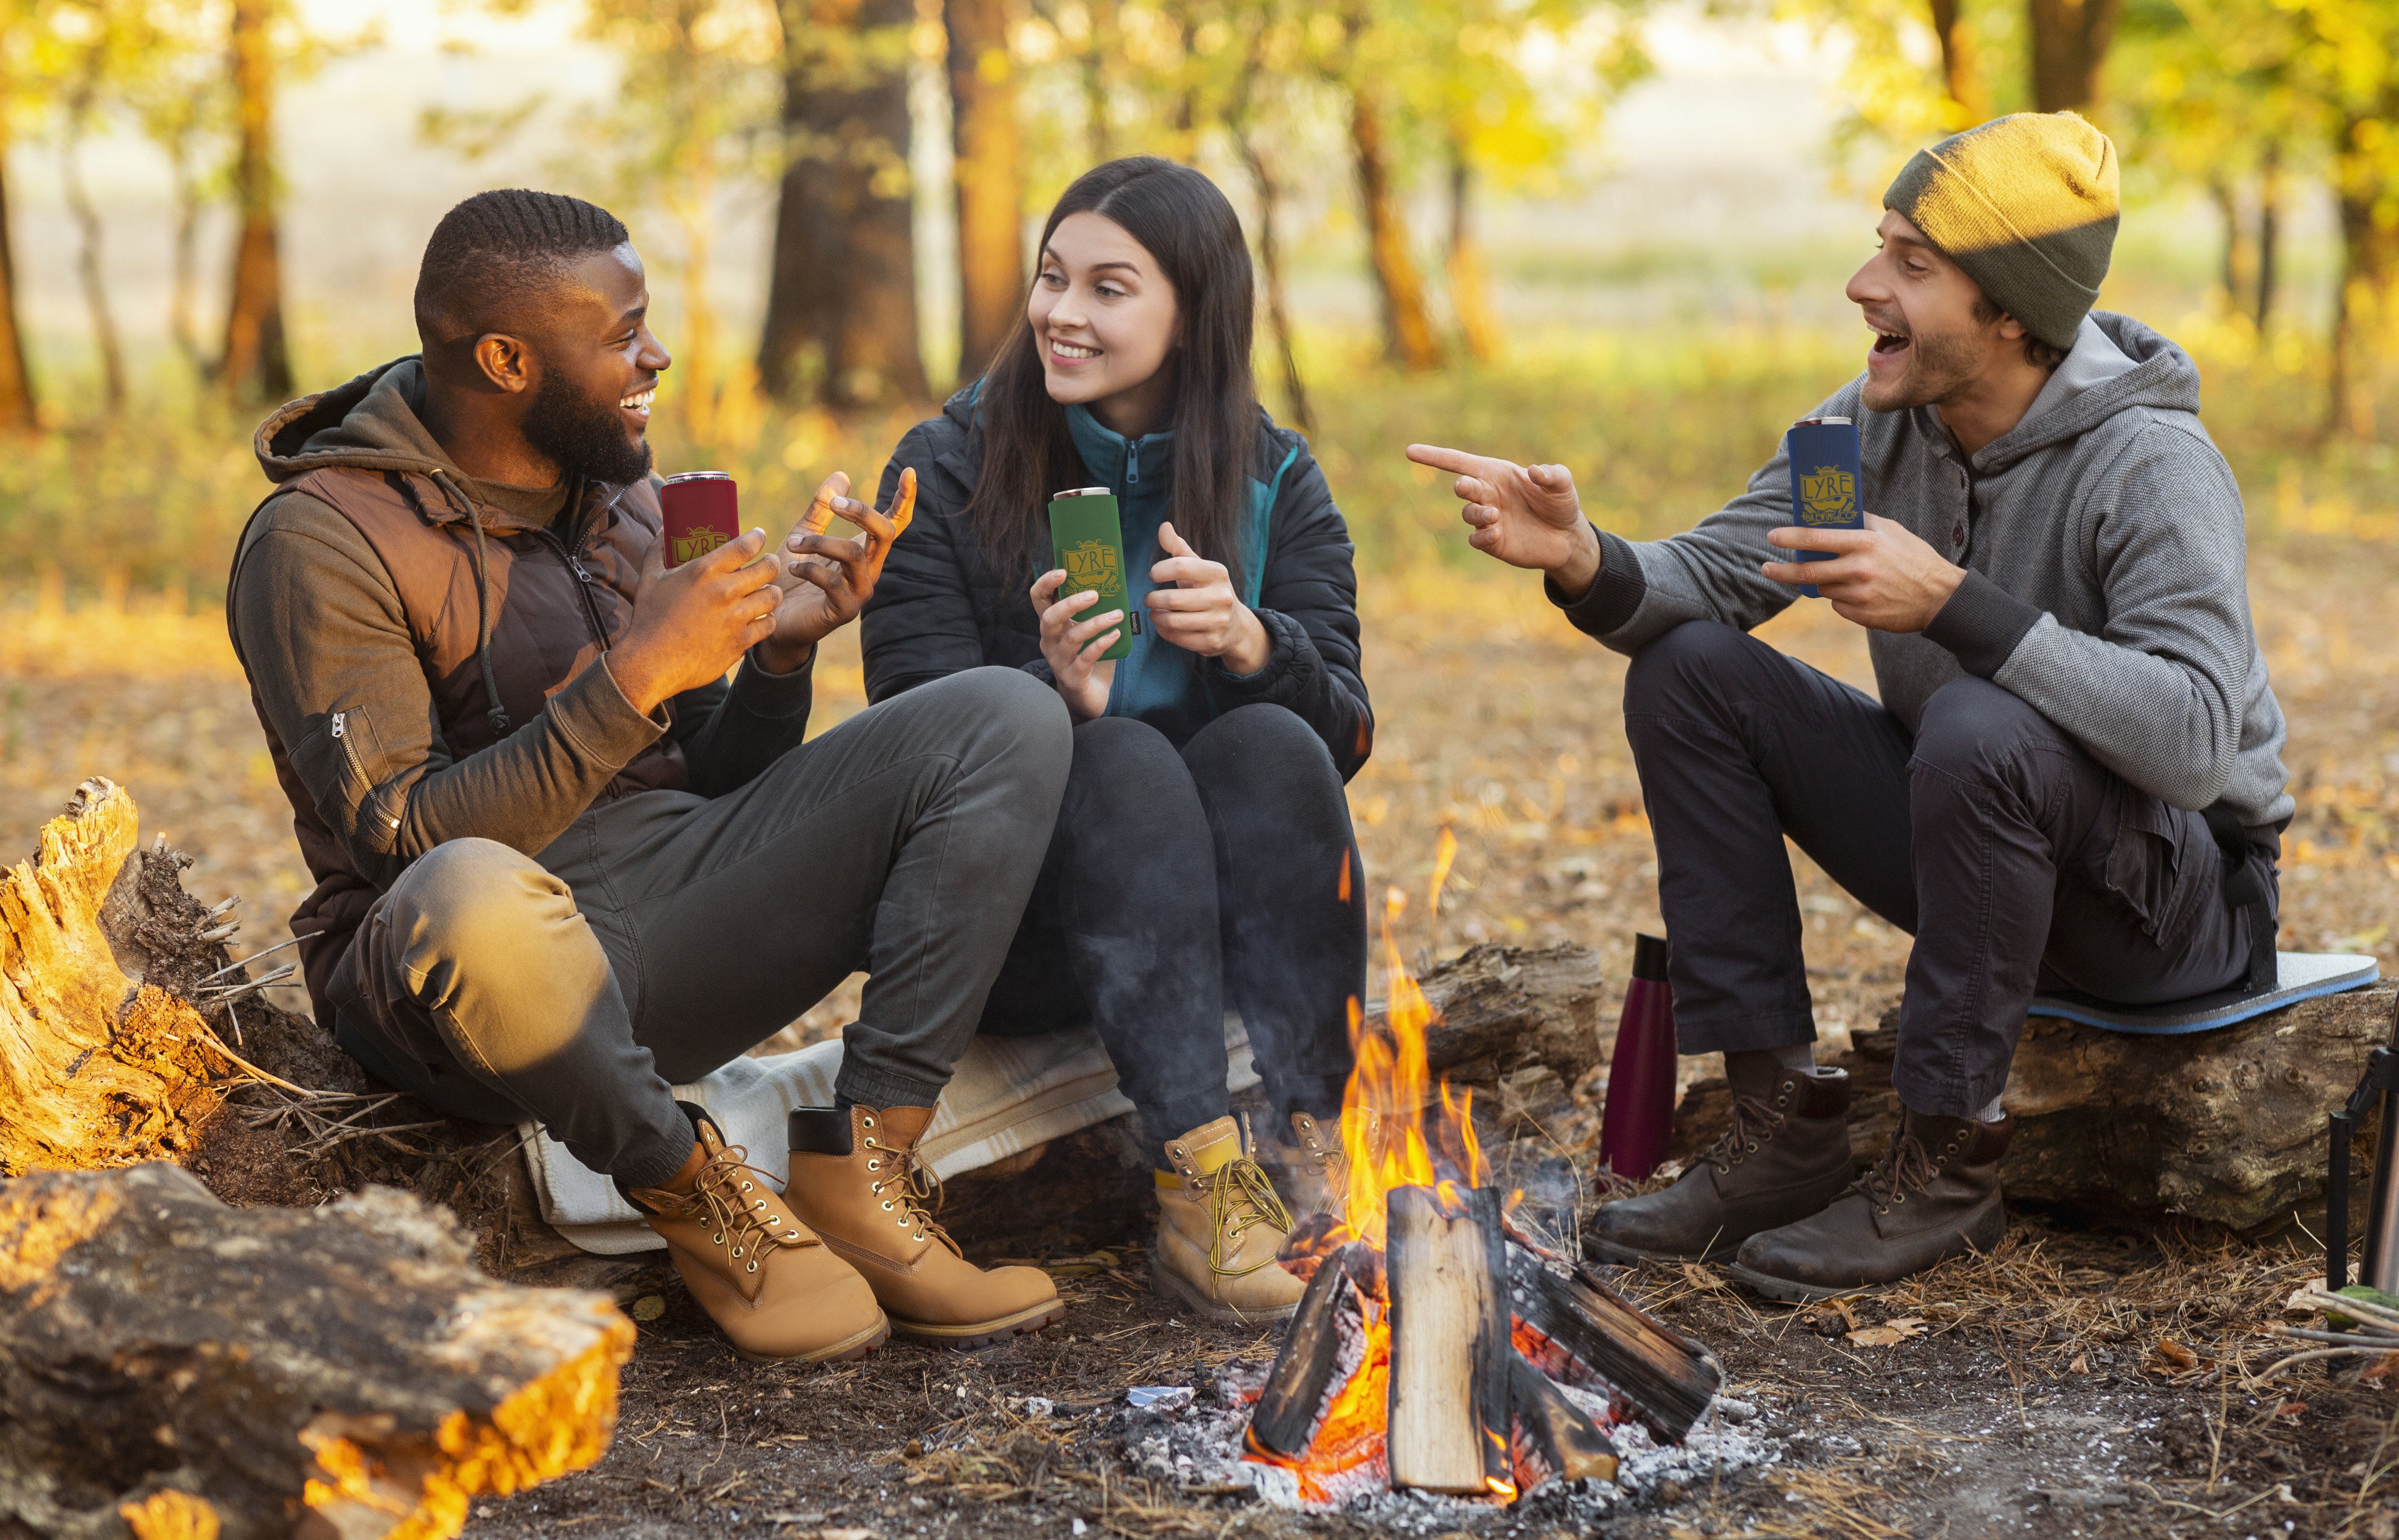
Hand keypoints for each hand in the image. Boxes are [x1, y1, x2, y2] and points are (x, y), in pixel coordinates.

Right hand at [611, 527, 782, 715]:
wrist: (651, 662)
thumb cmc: (649, 618)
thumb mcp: (650, 578)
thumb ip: (658, 549)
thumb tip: (664, 528)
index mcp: (704, 571)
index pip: (745, 545)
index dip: (757, 537)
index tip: (759, 536)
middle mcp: (724, 591)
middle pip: (769, 568)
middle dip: (771, 563)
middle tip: (768, 565)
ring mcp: (736, 618)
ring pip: (774, 596)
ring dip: (771, 592)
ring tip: (765, 591)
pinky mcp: (741, 641)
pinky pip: (769, 624)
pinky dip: (766, 620)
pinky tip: (759, 618)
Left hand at [754, 467, 917, 672]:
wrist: (773, 619)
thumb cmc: (791, 578)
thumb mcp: (804, 535)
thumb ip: (822, 509)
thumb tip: (841, 475)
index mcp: (865, 551)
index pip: (893, 523)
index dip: (905, 499)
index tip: (909, 471)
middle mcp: (870, 570)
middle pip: (885, 533)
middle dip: (861, 512)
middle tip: (835, 503)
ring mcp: (860, 592)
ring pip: (854, 554)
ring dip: (819, 543)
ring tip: (792, 544)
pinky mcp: (844, 610)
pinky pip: (832, 581)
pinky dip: (809, 569)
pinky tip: (792, 568)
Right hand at [1032, 568, 1119, 721]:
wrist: (1087, 697)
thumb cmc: (1087, 657)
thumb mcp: (1086, 630)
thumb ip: (1092, 610)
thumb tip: (1112, 580)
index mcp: (1051, 626)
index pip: (1038, 599)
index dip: (1046, 583)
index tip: (1063, 570)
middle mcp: (1050, 642)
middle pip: (1049, 618)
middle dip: (1070, 603)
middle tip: (1094, 594)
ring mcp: (1059, 661)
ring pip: (1072, 637)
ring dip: (1096, 623)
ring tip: (1117, 614)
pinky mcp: (1073, 678)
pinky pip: (1086, 658)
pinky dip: (1101, 644)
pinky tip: (1116, 635)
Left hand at [1146, 521, 1268, 673]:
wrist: (1236, 626)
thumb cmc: (1209, 591)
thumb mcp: (1199, 568)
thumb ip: (1179, 549)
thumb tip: (1163, 526)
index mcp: (1218, 573)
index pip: (1180, 566)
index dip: (1160, 570)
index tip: (1153, 575)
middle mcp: (1221, 597)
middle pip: (1172, 598)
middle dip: (1153, 599)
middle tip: (1149, 599)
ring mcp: (1218, 622)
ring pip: (1172, 620)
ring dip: (1156, 616)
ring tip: (1154, 612)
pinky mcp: (1211, 642)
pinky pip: (1177, 637)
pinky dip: (1164, 631)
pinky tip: (1163, 624)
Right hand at [1404, 443, 1600, 596]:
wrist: (1567, 537)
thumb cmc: (1561, 504)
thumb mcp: (1563, 484)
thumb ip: (1553, 474)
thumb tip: (1535, 470)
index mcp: (1496, 474)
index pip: (1459, 462)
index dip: (1434, 456)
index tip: (1410, 452)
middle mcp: (1487, 494)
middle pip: (1463, 486)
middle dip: (1463, 486)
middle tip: (1469, 487)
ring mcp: (1488, 519)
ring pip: (1468, 513)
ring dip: (1477, 513)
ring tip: (1495, 516)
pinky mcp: (1492, 542)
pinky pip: (1476, 539)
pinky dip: (1482, 536)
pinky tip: (1497, 533)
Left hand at [1762, 513, 1964, 631]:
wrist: (1940, 597)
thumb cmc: (1915, 559)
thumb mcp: (1892, 531)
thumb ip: (1862, 522)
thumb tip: (1834, 514)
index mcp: (1865, 544)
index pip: (1816, 539)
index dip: (1790, 538)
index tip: (1772, 537)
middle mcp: (1858, 570)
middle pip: (1807, 572)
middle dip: (1781, 571)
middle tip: (1766, 568)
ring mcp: (1859, 595)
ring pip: (1823, 589)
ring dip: (1824, 583)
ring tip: (1846, 577)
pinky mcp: (1861, 615)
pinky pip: (1838, 605)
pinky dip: (1842, 599)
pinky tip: (1862, 593)